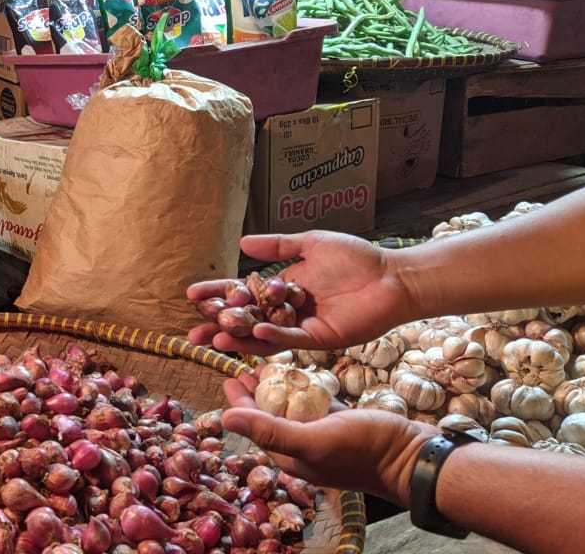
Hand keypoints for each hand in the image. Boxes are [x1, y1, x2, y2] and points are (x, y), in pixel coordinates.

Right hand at [186, 231, 417, 354]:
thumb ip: (277, 247)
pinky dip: (273, 338)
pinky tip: (255, 333)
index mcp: (281, 290)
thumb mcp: (310, 244)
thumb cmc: (356, 259)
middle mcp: (286, 312)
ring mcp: (301, 328)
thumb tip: (242, 243)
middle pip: (245, 322)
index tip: (192, 295)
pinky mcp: (320, 339)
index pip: (241, 294)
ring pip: (263, 338)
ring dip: (239, 339)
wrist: (392, 276)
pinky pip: (291, 340)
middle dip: (218, 328)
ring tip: (215, 340)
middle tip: (192, 334)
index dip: (217, 295)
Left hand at [221, 371, 435, 506]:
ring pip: (293, 409)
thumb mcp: (313, 439)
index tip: (229, 379)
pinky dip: (305, 389)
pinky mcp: (342, 422)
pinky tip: (301, 374)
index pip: (256, 427)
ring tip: (267, 366)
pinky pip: (316, 404)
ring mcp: (324, 434)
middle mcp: (304, 447)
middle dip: (256, 394)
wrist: (415, 457)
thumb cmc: (365, 449)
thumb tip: (223, 418)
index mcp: (291, 455)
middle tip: (244, 368)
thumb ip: (271, 431)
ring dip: (278, 389)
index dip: (241, 404)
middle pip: (271, 416)